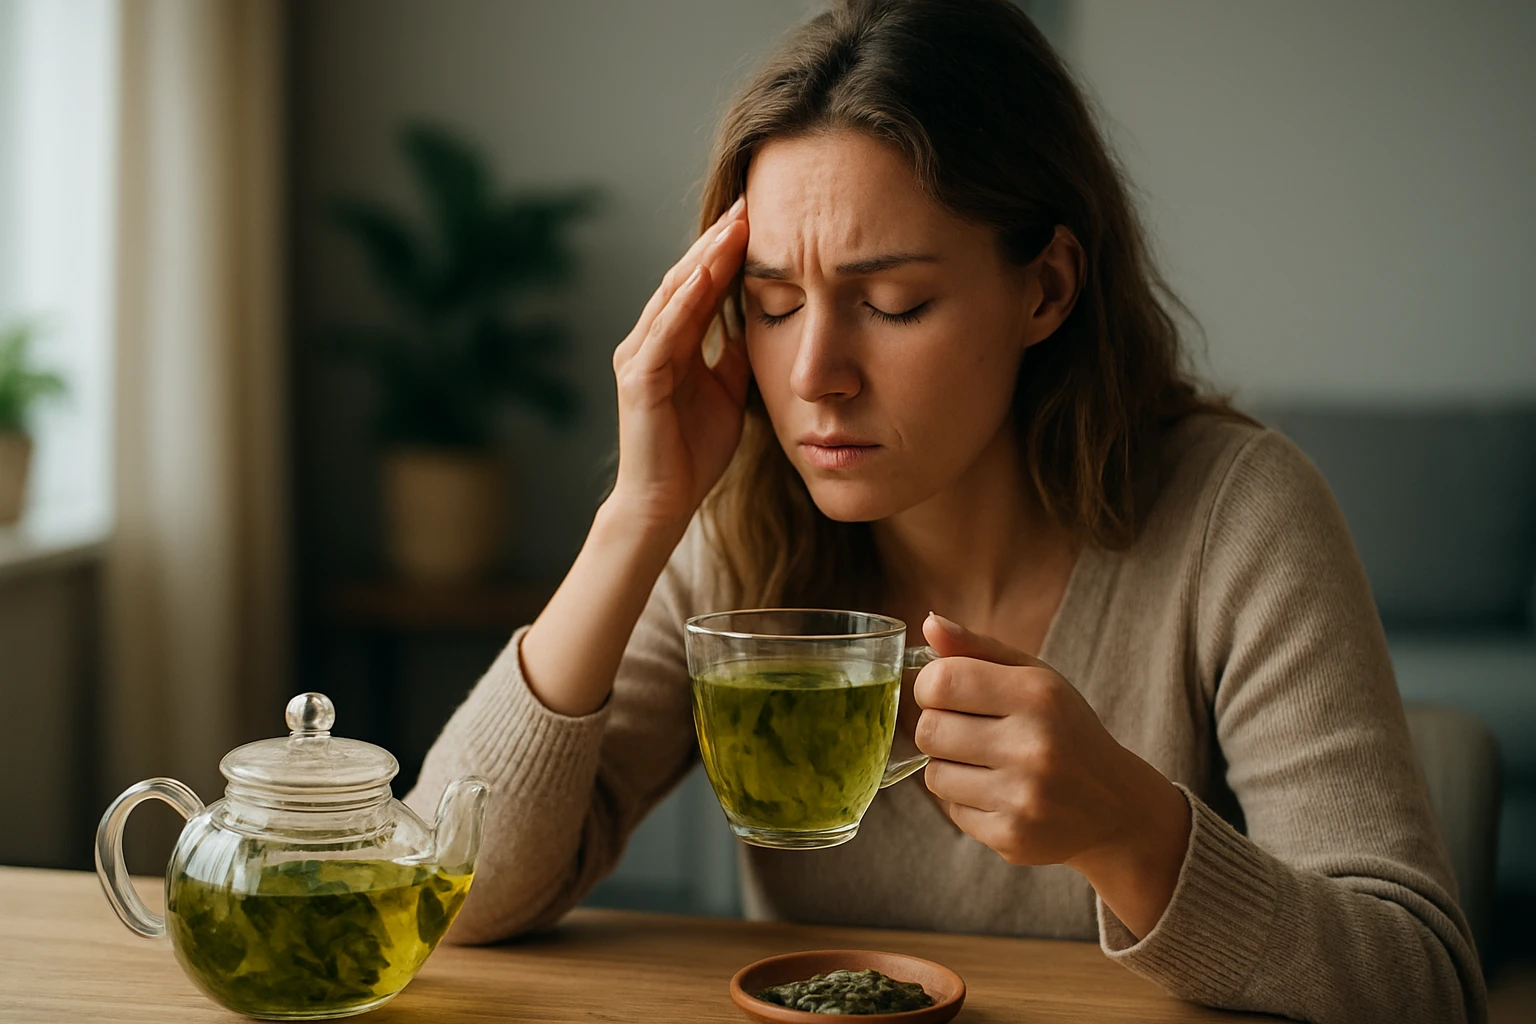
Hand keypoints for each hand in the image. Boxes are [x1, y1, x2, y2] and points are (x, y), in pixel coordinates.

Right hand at [609, 198, 750, 531]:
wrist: (666, 502)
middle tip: (750, 201)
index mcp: (670, 342)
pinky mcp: (638, 380)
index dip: (727, 249)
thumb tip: (766, 315)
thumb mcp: (729, 390)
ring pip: (673, 294)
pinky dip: (685, 301)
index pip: (699, 282)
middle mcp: (648, 341)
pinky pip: (664, 331)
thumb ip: (737, 352)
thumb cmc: (694, 451)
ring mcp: (638, 357)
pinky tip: (706, 274)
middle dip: (717, 239)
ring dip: (704, 258)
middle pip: (684, 276)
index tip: (760, 215)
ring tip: (734, 225)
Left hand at [913, 612, 1191, 937]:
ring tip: (987, 763)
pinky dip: (965, 801)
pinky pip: (952, 811)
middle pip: (928, 730)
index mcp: (1038, 695)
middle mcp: (1034, 746)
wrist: (1117, 806)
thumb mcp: (1034, 678)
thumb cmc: (1064, 729)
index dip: (930, 686)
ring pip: (933, 774)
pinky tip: (1000, 793)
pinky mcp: (1012, 837)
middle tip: (967, 730)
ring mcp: (1024, 797)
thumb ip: (978, 649)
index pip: (940, 681)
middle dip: (938, 727)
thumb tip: (928, 624)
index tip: (946, 692)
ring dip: (949, 766)